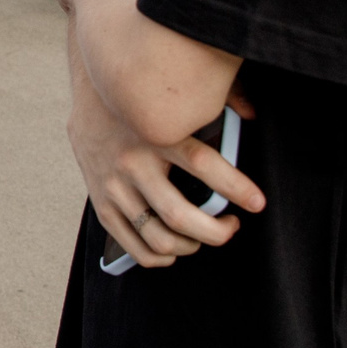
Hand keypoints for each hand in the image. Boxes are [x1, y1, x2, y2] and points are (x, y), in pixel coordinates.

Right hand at [65, 38, 260, 267]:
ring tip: (202, 237)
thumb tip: (252, 113)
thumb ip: (218, 98)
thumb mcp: (178, 92)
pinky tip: (174, 247)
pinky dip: (157, 256)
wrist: (89, 92)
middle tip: (231, 226)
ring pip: (156, 237)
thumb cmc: (144, 95)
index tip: (257, 202)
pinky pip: (131, 243)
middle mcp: (133, 161)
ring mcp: (113, 185)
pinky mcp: (101, 200)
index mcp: (157, 133)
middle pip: (179, 215)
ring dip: (189, 246)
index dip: (236, 188)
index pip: (204, 165)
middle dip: (215, 232)